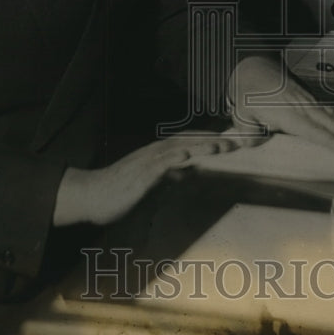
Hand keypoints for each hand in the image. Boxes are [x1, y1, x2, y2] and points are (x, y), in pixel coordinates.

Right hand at [53, 132, 258, 226]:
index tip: (237, 140)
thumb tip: (190, 171)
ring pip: (180, 148)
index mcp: (161, 155)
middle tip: (242, 140)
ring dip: (202, 145)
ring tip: (224, 144)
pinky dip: (175, 158)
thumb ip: (171, 175)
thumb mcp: (152, 184)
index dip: (214, 140)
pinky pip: (159, 164)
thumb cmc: (120, 191)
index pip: (193, 142)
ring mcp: (148, 162)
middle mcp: (156, 153)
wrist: (91, 195)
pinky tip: (188, 155)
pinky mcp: (140, 175)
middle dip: (217, 139)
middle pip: (192, 141)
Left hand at [227, 55, 333, 154]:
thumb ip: (248, 131)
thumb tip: (254, 144)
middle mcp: (302, 107)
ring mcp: (310, 103)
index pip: (311, 129)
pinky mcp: (313, 102)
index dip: (329, 140)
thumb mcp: (240, 114)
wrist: (253, 68)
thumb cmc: (246, 94)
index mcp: (285, 112)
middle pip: (332, 124)